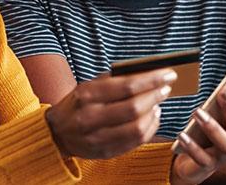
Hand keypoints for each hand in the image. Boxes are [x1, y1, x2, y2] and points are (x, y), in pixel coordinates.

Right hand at [45, 68, 175, 158]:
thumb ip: (113, 79)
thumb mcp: (88, 86)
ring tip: (158, 103)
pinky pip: (135, 142)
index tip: (168, 74)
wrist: (57, 133)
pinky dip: (149, 128)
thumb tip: (146, 72)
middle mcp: (90, 117)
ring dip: (154, 114)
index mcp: (87, 95)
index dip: (152, 80)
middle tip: (166, 88)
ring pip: (137, 128)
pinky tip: (151, 118)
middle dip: (155, 96)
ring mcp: (97, 137)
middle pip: (133, 108)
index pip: (127, 86)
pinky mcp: (105, 152)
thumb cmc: (77, 104)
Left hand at [170, 72, 225, 184]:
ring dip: (213, 127)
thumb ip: (219, 100)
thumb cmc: (204, 133)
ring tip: (198, 112)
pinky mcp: (208, 166)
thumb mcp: (212, 114)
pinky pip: (201, 158)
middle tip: (223, 90)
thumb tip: (224, 81)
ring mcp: (224, 155)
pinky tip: (182, 135)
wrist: (191, 163)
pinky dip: (192, 146)